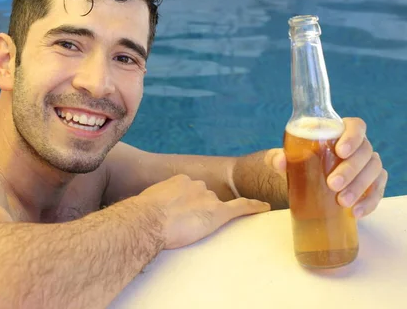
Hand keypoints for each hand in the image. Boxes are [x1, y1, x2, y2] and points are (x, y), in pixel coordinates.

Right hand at [138, 174, 269, 248]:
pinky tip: (265, 208)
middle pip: (205, 197)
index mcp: (181, 181)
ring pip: (216, 206)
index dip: (188, 202)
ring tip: (193, 228)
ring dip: (209, 216)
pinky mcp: (218, 213)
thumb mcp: (149, 202)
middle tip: (185, 223)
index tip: (182, 211)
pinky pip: (241, 207)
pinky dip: (254, 207)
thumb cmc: (144, 214)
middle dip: (199, 209)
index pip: (191, 190)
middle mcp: (197, 185)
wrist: (149, 220)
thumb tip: (154, 212)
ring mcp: (208, 198)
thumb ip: (158, 202)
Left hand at [268, 117, 387, 218]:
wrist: (302, 183)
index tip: (340, 151)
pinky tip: (356, 212)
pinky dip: (369, 202)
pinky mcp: (371, 184)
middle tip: (332, 184)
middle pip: (365, 152)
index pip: (356, 126)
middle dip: (350, 169)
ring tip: (342, 202)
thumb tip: (280, 161)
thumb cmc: (297, 163)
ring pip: (374, 171)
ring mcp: (367, 165)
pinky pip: (377, 191)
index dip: (352, 136)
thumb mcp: (284, 159)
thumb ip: (277, 157)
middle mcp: (358, 146)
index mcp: (341, 131)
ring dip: (359, 187)